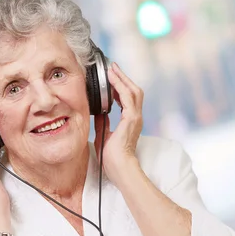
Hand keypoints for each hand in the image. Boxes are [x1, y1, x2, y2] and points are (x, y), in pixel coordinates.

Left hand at [94, 62, 143, 184]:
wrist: (119, 167)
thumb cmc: (112, 157)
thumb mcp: (104, 135)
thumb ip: (103, 122)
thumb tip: (98, 112)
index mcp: (130, 122)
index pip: (128, 99)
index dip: (121, 86)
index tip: (111, 78)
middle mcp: (136, 118)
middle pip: (134, 91)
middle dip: (123, 78)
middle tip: (113, 68)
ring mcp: (135, 117)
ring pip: (133, 91)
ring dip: (122, 78)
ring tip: (112, 69)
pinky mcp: (132, 118)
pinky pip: (127, 97)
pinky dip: (120, 86)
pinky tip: (112, 79)